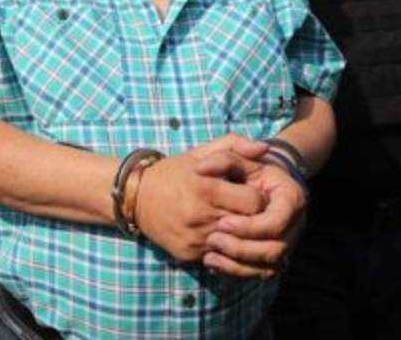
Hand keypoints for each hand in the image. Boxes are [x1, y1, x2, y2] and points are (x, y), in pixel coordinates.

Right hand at [134, 137, 268, 263]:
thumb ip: (235, 146)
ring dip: (240, 235)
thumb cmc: (174, 172)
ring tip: (236, 223)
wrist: (135, 197)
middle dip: (254, 219)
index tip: (252, 195)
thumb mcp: (201, 153)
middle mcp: (200, 216)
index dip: (258, 198)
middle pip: (249, 226)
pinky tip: (219, 235)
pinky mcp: (188, 254)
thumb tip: (264, 148)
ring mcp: (194, 238)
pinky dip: (223, 247)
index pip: (255, 202)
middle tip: (249, 212)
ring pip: (237, 245)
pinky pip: (219, 255)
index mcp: (206, 188)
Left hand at [200, 153, 307, 278]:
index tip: (222, 222)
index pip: (276, 222)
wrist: (258, 180)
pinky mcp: (274, 256)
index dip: (250, 227)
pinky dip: (236, 272)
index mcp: (291, 198)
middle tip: (213, 240)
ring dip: (238, 265)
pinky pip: (259, 273)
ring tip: (209, 255)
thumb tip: (201, 168)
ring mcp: (287, 242)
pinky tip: (212, 263)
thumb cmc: (246, 167)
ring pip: (269, 267)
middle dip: (242, 249)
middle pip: (275, 249)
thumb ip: (222, 158)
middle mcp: (295, 224)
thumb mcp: (236, 156)